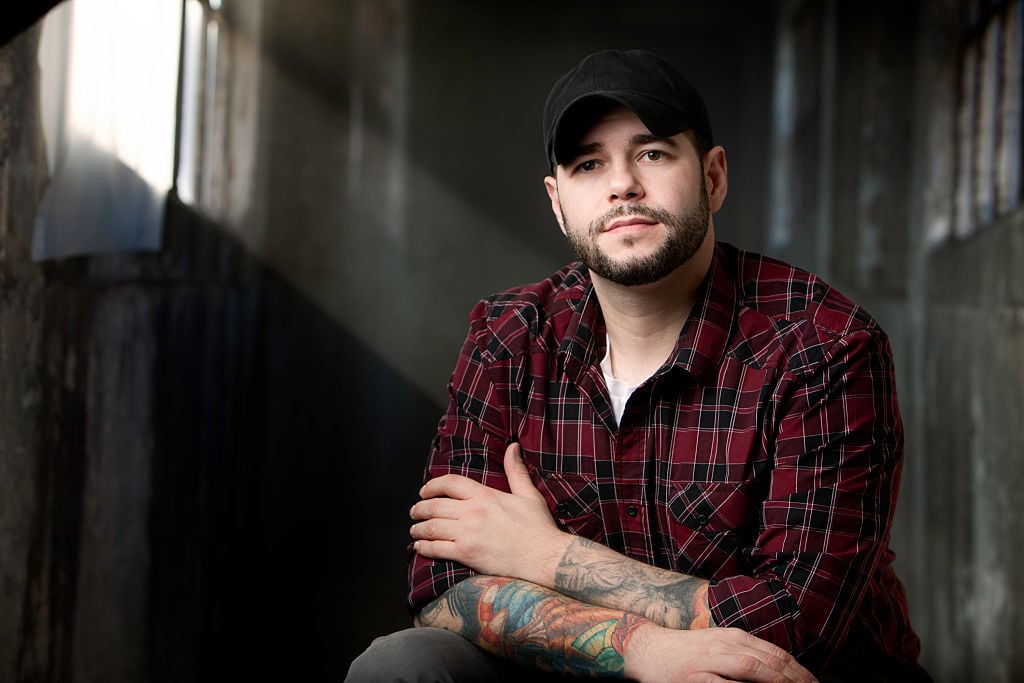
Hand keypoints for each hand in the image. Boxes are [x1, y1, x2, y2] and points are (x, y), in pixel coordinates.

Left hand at [410, 443, 568, 584]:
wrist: (545, 558)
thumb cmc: (539, 528)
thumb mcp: (529, 494)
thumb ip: (516, 471)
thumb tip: (513, 447)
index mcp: (486, 495)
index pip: (450, 483)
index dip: (432, 485)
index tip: (424, 491)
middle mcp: (473, 512)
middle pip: (435, 505)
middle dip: (419, 509)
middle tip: (414, 512)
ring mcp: (468, 533)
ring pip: (432, 527)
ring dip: (418, 529)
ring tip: (414, 531)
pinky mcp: (467, 554)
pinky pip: (437, 548)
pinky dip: (424, 548)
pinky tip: (420, 548)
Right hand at [625, 624, 817, 682]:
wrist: (646, 648)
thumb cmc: (685, 653)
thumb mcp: (718, 647)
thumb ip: (744, 655)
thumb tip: (777, 671)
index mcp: (733, 637)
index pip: (775, 654)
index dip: (798, 670)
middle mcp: (724, 645)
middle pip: (769, 661)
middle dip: (796, 678)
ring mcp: (709, 661)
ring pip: (751, 669)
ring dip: (778, 681)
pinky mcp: (695, 678)